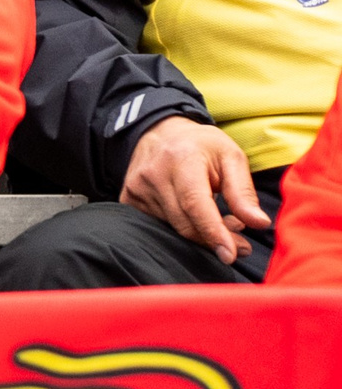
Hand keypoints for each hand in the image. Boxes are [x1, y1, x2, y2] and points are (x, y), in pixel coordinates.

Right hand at [120, 116, 270, 263]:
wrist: (160, 132)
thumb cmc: (201, 147)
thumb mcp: (231, 158)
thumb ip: (243, 192)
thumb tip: (259, 223)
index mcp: (181, 159)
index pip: (195, 203)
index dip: (214, 231)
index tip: (231, 255)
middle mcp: (153, 174)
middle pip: (185, 223)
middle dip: (215, 239)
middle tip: (242, 244)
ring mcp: (136, 188)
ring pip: (173, 228)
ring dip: (201, 234)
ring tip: (221, 223)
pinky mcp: (128, 199)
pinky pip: (159, 226)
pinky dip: (182, 229)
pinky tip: (195, 219)